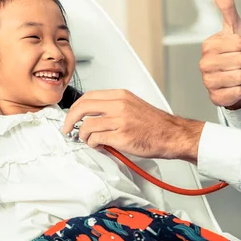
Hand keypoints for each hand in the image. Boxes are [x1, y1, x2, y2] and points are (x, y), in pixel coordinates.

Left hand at [63, 89, 204, 161]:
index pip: (88, 96)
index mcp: (121, 95)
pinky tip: (100, 145)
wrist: (172, 135)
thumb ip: (113, 106)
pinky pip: (96, 139)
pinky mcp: (122, 137)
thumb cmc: (155, 124)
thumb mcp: (133, 105)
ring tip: (89, 140)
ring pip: (87, 126)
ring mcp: (120, 120)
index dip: (75, 107)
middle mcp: (119, 105)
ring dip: (83, 136)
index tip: (71, 116)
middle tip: (68, 129)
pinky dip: (93, 144)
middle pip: (82, 108)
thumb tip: (92, 114)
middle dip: (70, 120)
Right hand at [200, 0, 240, 109]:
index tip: (235, 50)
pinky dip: (240, 90)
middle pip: (240, 60)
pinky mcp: (215, 98)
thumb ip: (227, 8)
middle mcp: (204, 64)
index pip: (238, 43)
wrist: (236, 79)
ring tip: (235, 74)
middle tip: (236, 64)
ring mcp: (208, 82)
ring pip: (239, 76)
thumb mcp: (234, 29)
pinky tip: (233, 87)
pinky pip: (237, 92)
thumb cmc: (234, 53)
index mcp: (207, 46)